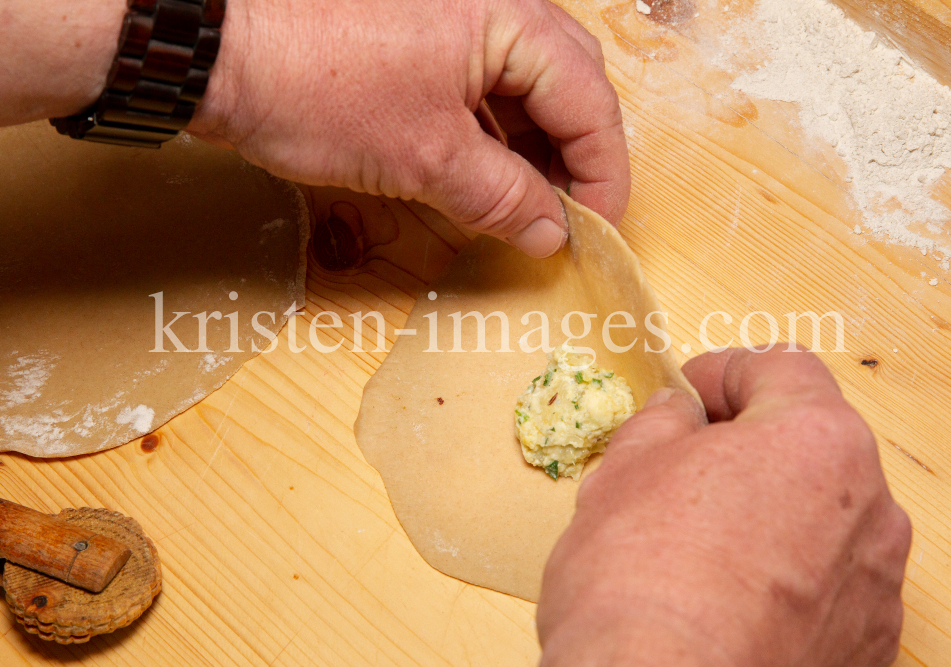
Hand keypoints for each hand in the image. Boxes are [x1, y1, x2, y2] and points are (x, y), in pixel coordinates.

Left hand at [188, 0, 630, 256]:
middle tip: (567, 220)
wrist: (213, 48)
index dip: (603, 175)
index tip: (596, 232)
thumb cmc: (318, 90)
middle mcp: (495, 6)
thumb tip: (553, 234)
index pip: (591, 102)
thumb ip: (504, 199)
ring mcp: (456, 17)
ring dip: (533, 149)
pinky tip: (484, 177)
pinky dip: (492, 134)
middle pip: (568, 85)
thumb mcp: (425, 159)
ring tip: (525, 208)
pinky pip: (480, 84)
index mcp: (512, 20)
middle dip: (574, 158)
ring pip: (524, 86)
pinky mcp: (420, 35)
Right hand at [537, 348, 911, 666]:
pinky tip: (728, 596)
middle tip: (684, 464)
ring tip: (700, 540)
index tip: (689, 394)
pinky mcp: (864, 645)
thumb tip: (675, 416)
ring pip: (821, 516)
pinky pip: (827, 584)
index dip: (722, 372)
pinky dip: (787, 576)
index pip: (781, 367)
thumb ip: (661, 423)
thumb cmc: (639, 583)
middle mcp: (869, 507)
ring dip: (769, 511)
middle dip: (747, 445)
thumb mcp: (625, 469)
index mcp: (817, 440)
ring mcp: (872, 583)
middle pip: (809, 443)